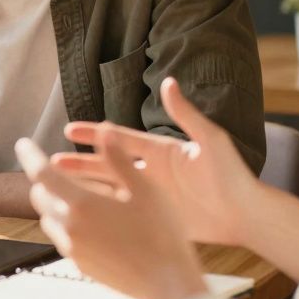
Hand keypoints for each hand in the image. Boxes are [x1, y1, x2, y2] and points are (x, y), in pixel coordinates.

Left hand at [17, 134, 205, 298]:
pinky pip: (64, 239)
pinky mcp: (80, 266)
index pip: (41, 173)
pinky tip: (94, 225)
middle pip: (41, 197)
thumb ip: (118, 159)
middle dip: (44, 181)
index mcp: (81, 203)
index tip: (23, 144)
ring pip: (50, 220)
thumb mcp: (144, 189)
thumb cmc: (160, 233)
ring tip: (80, 198)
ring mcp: (73, 250)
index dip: (30, 155)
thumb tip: (104, 130)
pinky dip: (68, 226)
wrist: (167, 283)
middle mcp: (70, 227)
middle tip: (58, 172)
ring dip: (55, 204)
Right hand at [54, 77, 260, 245]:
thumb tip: (169, 82)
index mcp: (161, 150)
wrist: (247, 214)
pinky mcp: (156, 216)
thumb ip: (186, 114)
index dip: (94, 134)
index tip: (69, 129)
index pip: (120, 139)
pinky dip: (102, 210)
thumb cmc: (232, 175)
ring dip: (85, 185)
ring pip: (110, 188)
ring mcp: (152, 195)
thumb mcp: (210, 140)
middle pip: (108, 163)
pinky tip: (84, 213)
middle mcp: (152, 170)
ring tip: (59, 185)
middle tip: (51, 160)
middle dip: (80, 161)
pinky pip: (122, 212)